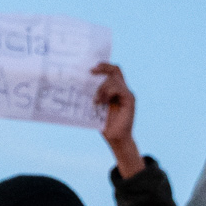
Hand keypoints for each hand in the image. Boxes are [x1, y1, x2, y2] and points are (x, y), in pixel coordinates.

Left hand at [91, 62, 144, 178]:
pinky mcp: (130, 100)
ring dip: (102, 87)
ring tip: (96, 100)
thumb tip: (75, 85)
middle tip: (91, 71)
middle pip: (115, 70)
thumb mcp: (94, 107)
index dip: (102, 66)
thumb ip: (91, 95)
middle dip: (103, 68)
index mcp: (114, 89)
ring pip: (114, 79)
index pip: (111, 71)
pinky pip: (119, 89)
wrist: (115, 139)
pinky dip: (108, 92)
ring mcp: (127, 94)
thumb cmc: (103, 124)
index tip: (90, 68)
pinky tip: (100, 101)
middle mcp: (122, 89)